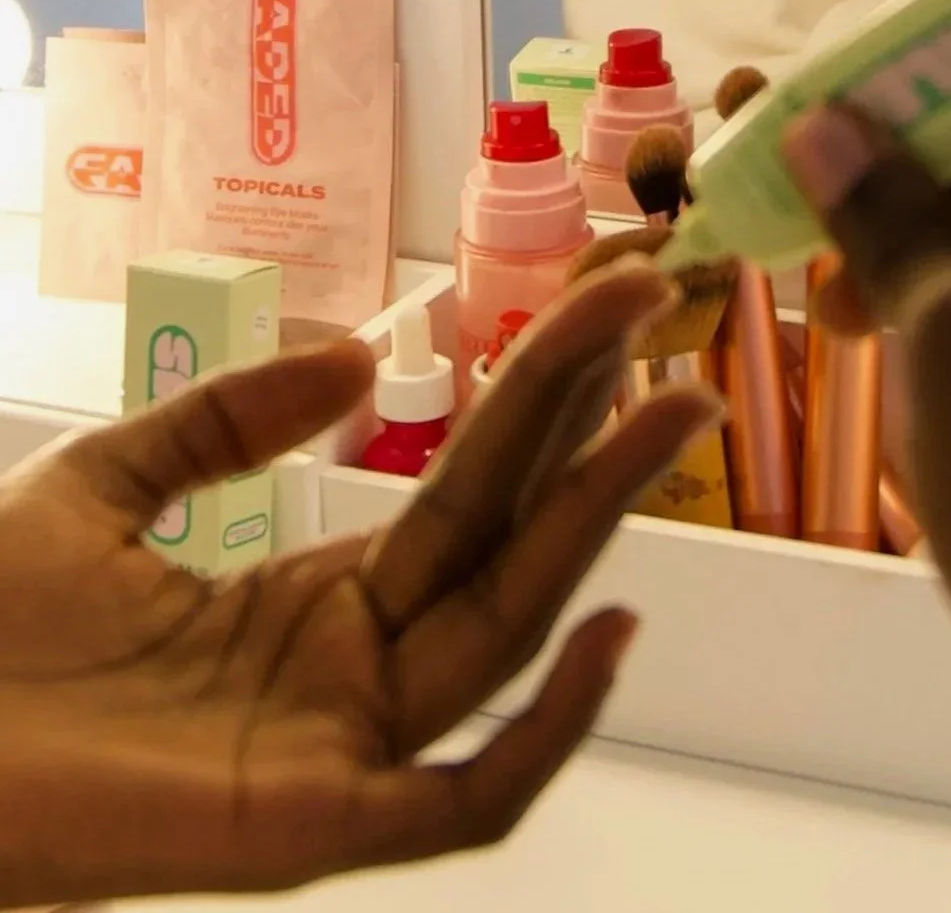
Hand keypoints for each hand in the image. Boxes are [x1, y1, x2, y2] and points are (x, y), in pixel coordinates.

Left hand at [0, 260, 717, 907]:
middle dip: (594, 423)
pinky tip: (612, 625)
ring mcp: (349, 749)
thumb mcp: (108, 482)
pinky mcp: (314, 827)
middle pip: (511, 537)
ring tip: (669, 407)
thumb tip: (364, 360)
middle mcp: (365, 667)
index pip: (472, 483)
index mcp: (330, 598)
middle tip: (661, 313)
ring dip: (596, 518)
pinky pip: (470, 799)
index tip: (603, 295)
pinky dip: (550, 729)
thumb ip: (231, 418)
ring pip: (508, 630)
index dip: (539, 388)